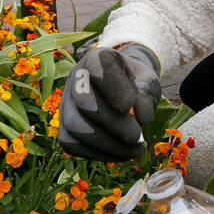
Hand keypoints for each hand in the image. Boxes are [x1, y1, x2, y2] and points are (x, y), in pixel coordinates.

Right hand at [57, 44, 160, 161]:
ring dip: (106, 144)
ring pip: (74, 126)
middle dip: (112, 123)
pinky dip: (97, 153)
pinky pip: (72, 144)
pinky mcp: (65, 126)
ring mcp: (67, 103)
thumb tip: (142, 118)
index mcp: (96, 58)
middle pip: (83, 101)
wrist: (126, 90)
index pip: (97, 68)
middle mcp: (76, 78)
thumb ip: (147, 96)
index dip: (113, 88)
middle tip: (136, 136)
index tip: (130, 105)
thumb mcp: (148, 82)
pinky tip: (120, 155)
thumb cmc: (137, 83)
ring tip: (134, 151)